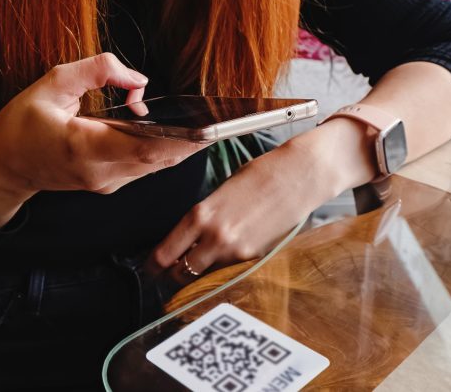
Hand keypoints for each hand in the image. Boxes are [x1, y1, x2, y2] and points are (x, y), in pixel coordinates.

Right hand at [0, 53, 206, 227]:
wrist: (4, 167)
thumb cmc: (21, 127)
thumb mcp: (50, 85)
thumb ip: (95, 72)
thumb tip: (137, 78)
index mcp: (84, 148)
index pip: (143, 147)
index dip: (179, 140)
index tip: (206, 130)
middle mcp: (100, 172)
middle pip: (158, 159)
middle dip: (190, 142)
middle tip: (219, 124)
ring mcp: (106, 182)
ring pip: (155, 165)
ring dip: (179, 146)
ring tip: (203, 126)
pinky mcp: (108, 183)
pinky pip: (144, 167)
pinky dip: (162, 151)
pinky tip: (173, 134)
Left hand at [145, 118, 376, 284]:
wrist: (300, 175)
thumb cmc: (260, 175)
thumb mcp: (221, 192)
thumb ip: (203, 217)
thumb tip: (188, 236)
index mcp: (200, 214)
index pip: (165, 253)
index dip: (153, 265)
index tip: (151, 267)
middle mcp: (215, 237)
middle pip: (181, 273)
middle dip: (173, 276)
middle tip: (171, 274)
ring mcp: (237, 251)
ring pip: (206, 276)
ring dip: (200, 275)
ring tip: (200, 267)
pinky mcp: (256, 257)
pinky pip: (230, 271)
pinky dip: (224, 270)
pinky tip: (227, 258)